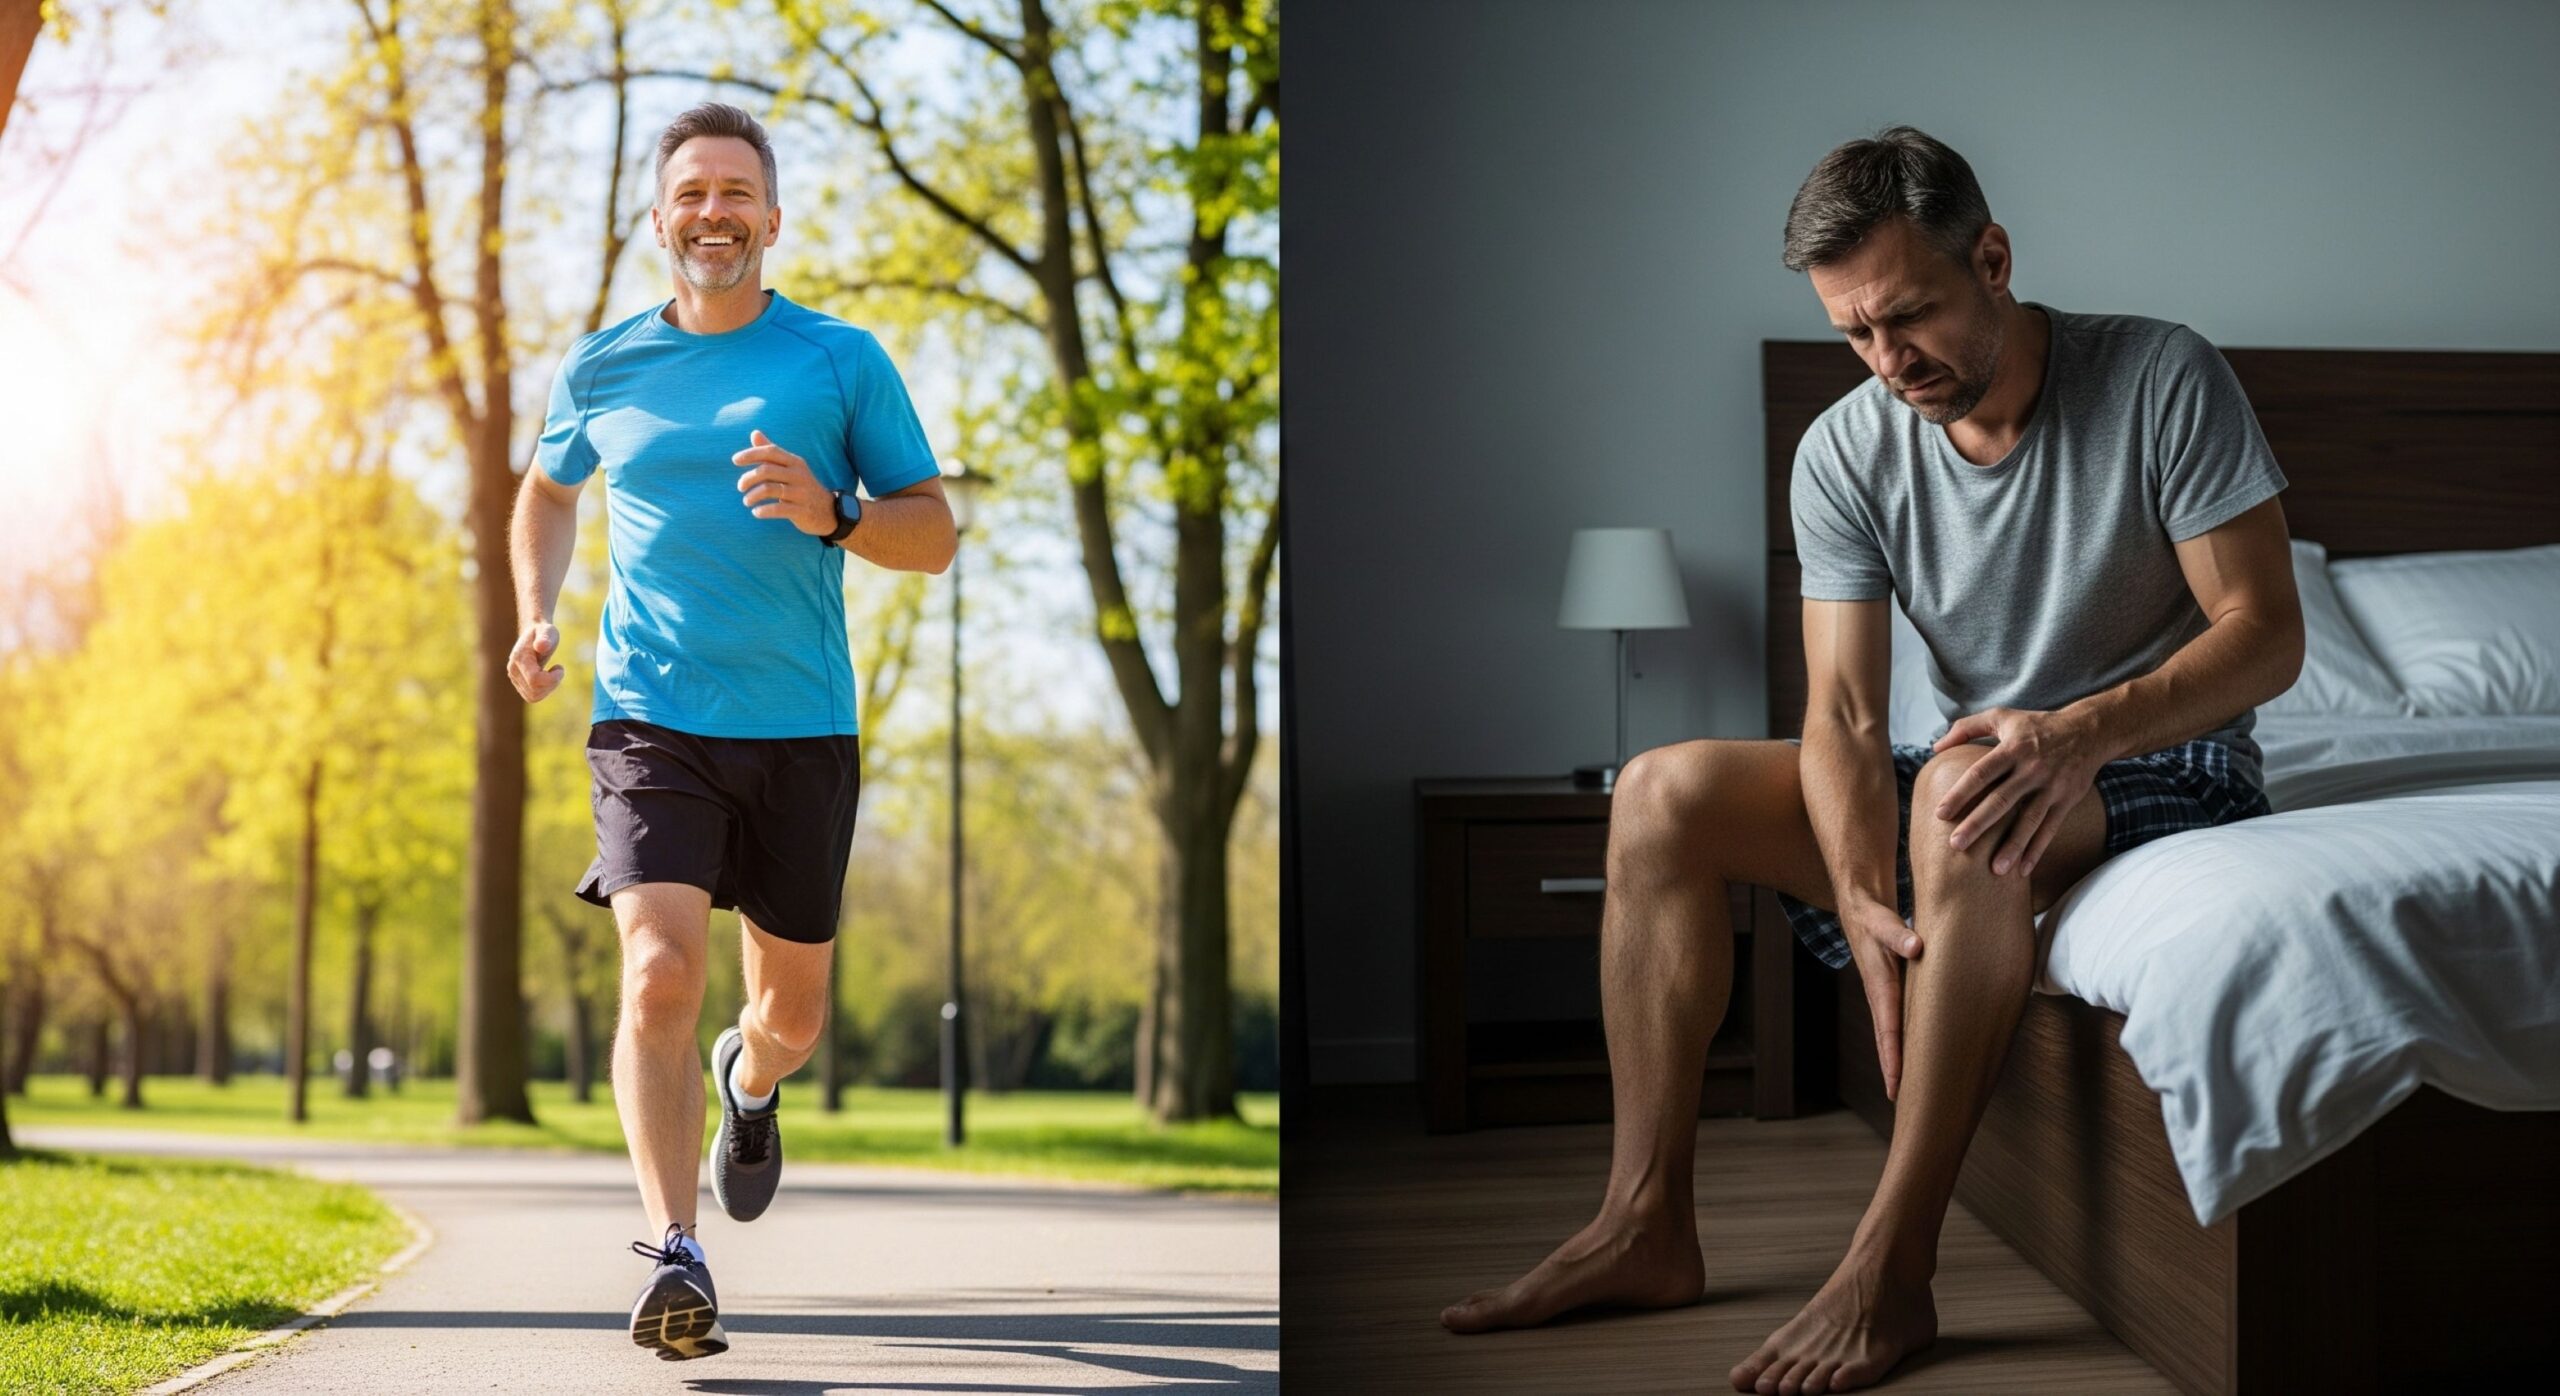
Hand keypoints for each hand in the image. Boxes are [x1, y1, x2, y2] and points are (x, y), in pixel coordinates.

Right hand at [507, 620, 563, 702]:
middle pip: (534, 691)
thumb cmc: (544, 632)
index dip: (552, 679)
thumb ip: (545, 638)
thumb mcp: (548, 631)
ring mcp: (514, 678)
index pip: (535, 680)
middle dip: (551, 684)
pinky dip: (544, 691)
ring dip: (548, 688)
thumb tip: (541, 646)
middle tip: (558, 670)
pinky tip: (547, 678)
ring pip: (533, 697)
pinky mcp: (518, 683)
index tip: (560, 668)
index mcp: (520, 658)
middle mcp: (513, 670)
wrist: (534, 634)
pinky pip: (532, 697)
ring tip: (552, 673)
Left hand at [732, 430, 833, 535]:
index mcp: (795, 462)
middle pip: (767, 470)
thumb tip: (755, 433)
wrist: (828, 511)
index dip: (751, 454)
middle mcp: (799, 475)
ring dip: (753, 495)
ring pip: (770, 489)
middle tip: (740, 487)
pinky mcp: (802, 511)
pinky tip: (756, 512)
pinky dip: (763, 511)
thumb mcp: (790, 467)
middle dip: (748, 478)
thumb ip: (772, 453)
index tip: (735, 460)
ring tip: (746, 501)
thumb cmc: (802, 487)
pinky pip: (778, 509)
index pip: (771, 452)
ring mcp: (801, 493)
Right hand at [1842, 899, 1919, 1100]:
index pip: (1889, 1032)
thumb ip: (1898, 934)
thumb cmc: (1873, 918)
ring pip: (1894, 1036)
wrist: (1861, 912)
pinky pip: (1900, 1024)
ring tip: (1911, 1090)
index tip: (1897, 1087)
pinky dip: (1906, 1043)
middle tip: (1905, 1104)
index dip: (1893, 1060)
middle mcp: (1883, 998)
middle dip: (1895, 1073)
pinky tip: (1918, 1055)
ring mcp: (1888, 998)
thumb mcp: (1883, 922)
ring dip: (1900, 1061)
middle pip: (1889, 1043)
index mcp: (1881, 988)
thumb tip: (1916, 947)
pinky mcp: (1895, 992)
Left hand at [1928, 706, 2107, 879]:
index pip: (1981, 773)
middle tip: (1956, 845)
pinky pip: (2050, 829)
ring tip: (1994, 870)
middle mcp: (2032, 769)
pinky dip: (2037, 850)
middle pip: (2001, 800)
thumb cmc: (2036, 726)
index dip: (1960, 793)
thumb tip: (1935, 748)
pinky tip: (2022, 871)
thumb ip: (1967, 728)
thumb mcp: (2002, 717)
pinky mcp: (2066, 800)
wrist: (2088, 731)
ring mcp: (2051, 786)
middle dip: (1978, 824)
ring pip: (2029, 820)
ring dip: (2012, 846)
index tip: (1940, 814)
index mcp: (2012, 748)